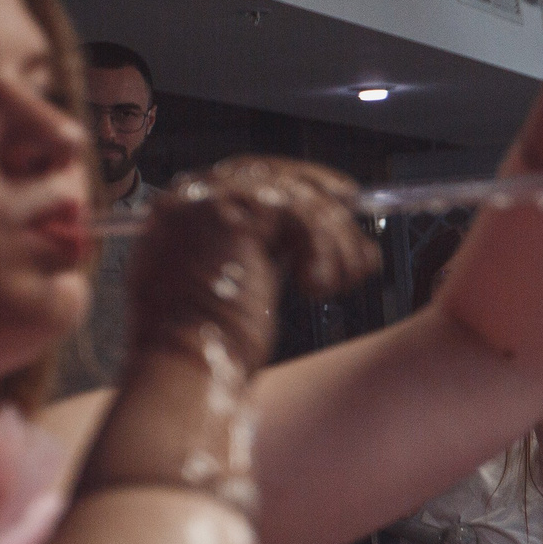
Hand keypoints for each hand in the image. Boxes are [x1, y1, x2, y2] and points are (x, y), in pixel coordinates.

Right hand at [129, 157, 376, 374]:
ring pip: (297, 198)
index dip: (303, 184)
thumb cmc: (210, 347)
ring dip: (336, 243)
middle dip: (329, 208)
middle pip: (276, 177)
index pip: (251, 176)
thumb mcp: (242, 288)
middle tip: (360, 238)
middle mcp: (187, 198)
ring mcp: (206, 202)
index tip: (342, 197)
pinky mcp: (231, 215)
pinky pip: (302, 216)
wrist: (184, 367)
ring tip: (343, 282)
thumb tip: (331, 241)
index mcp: (182, 214)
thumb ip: (270, 251)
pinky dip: (324, 252)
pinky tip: (316, 288)